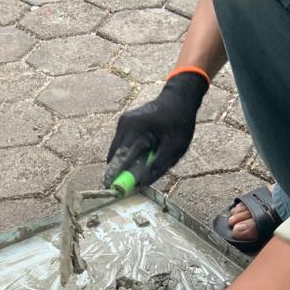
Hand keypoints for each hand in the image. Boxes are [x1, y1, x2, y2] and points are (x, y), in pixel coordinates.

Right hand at [104, 71, 207, 189]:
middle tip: (120, 189)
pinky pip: (121, 147)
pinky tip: (137, 162)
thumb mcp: (175, 147)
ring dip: (123, 165)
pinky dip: (126, 157)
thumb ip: (158, 166)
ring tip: (133, 175)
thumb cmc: (180, 123)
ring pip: (116, 152)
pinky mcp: (124, 126)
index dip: (115, 175)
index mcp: (136, 128)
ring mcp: (122, 124)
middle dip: (117, 173)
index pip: (121, 157)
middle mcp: (125, 124)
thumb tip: (141, 183)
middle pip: (115, 155)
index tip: (109, 190)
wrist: (178, 99)